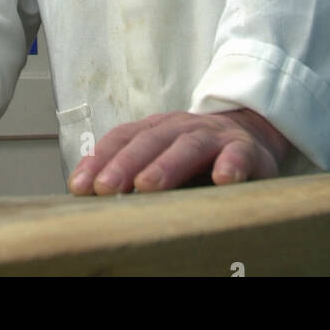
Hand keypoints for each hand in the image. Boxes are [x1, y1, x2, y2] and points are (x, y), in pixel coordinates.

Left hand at [67, 109, 290, 194]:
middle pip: (150, 141)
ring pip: (188, 146)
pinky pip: (238, 155)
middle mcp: (181, 127)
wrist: (250, 134)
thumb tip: (94, 202)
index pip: (123, 138)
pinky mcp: (245, 149)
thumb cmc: (196, 156)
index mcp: (156, 129)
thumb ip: (135, 174)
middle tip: (106, 188)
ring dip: (167, 165)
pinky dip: (230, 165)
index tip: (79, 187)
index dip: (100, 159)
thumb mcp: (163, 158)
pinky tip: (222, 180)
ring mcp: (214, 135)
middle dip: (125, 163)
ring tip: (148, 186)